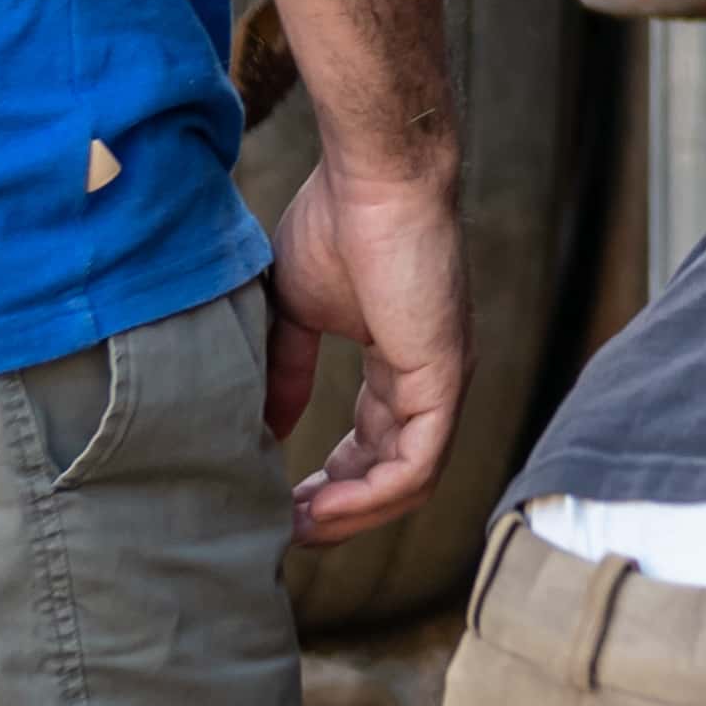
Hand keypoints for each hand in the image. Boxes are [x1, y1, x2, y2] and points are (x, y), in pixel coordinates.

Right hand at [260, 143, 467, 540]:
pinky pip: (417, 464)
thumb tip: (262, 428)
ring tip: (295, 529)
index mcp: (400, 363)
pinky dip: (370, 496)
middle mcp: (430, 380)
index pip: (374, 444)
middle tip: (282, 529)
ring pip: (407, 482)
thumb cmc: (337, 221)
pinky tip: (320, 507)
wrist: (372, 176)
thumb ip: (286, 369)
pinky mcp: (444, 378)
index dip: (330, 482)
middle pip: (391, 473)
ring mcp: (443, 382)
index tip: (280, 501)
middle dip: (336, 510)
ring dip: (350, 514)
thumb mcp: (296, 309)